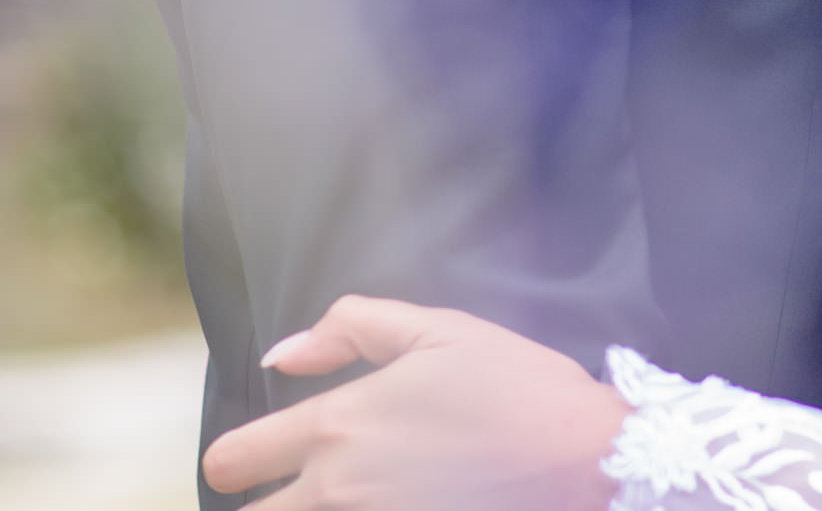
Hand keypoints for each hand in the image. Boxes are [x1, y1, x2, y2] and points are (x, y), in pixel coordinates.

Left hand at [201, 296, 628, 510]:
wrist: (588, 462)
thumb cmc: (519, 389)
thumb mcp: (440, 330)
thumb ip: (350, 328)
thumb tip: (281, 355)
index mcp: (339, 427)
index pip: (233, 460)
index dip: (236, 459)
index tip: (253, 462)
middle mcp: (339, 490)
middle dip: (261, 506)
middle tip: (294, 493)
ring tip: (350, 496)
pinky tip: (389, 504)